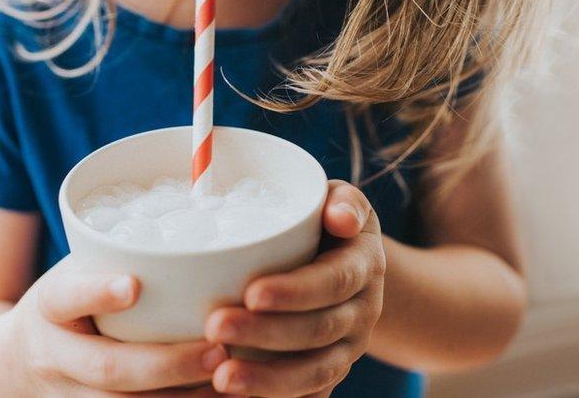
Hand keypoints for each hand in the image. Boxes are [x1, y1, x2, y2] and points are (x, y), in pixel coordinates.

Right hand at [8, 257, 229, 396]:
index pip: (66, 297)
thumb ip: (115, 260)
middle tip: (217, 350)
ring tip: (227, 378)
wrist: (13, 361)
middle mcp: (55, 356)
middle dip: (166, 364)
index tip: (134, 285)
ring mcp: (68, 395)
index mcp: (49, 307)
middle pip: (107, 368)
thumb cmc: (66, 302)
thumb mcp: (74, 272)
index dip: (98, 293)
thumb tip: (196, 227)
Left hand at [204, 179, 385, 396]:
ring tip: (222, 378)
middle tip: (215, 327)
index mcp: (364, 266)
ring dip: (269, 380)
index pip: (334, 281)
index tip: (251, 293)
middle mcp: (362, 312)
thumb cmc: (325, 222)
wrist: (347, 265)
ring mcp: (348, 349)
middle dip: (267, 333)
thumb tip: (340, 217)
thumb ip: (341, 201)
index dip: (296, 291)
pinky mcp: (329, 374)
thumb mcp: (339, 200)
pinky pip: (310, 396)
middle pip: (319, 331)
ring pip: (316, 373)